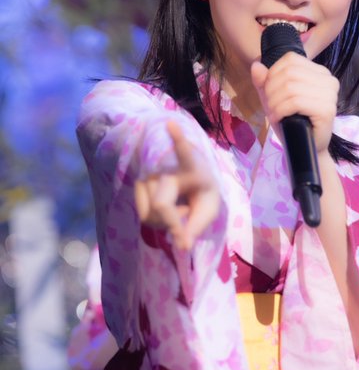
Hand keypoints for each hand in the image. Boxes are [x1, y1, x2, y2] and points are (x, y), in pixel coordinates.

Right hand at [134, 121, 220, 249]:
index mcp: (190, 166)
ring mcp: (147, 174)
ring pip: (148, 214)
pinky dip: (157, 222)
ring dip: (165, 222)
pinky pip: (143, 213)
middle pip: (160, 205)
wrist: (192, 177)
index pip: (183, 153)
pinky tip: (170, 211)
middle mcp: (164, 167)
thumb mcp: (209, 206)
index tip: (170, 123)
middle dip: (173, 223)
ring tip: (180, 211)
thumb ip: (197, 226)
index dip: (177, 139)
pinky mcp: (138, 184)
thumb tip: (182, 247)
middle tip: (186, 224)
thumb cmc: (201, 189)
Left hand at [250, 52, 338, 154]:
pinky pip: (296, 102)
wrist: (304, 148)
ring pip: (291, 87)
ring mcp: (330, 95)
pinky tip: (278, 119)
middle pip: (289, 73)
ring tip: (273, 114)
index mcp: (320, 72)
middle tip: (269, 107)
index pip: (290, 59)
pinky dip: (281, 110)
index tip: (268, 92)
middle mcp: (329, 80)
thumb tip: (256, 65)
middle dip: (271, 90)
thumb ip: (264, 81)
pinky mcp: (327, 110)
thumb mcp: (274, 98)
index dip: (273, 74)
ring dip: (274, 102)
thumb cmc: (291, 122)